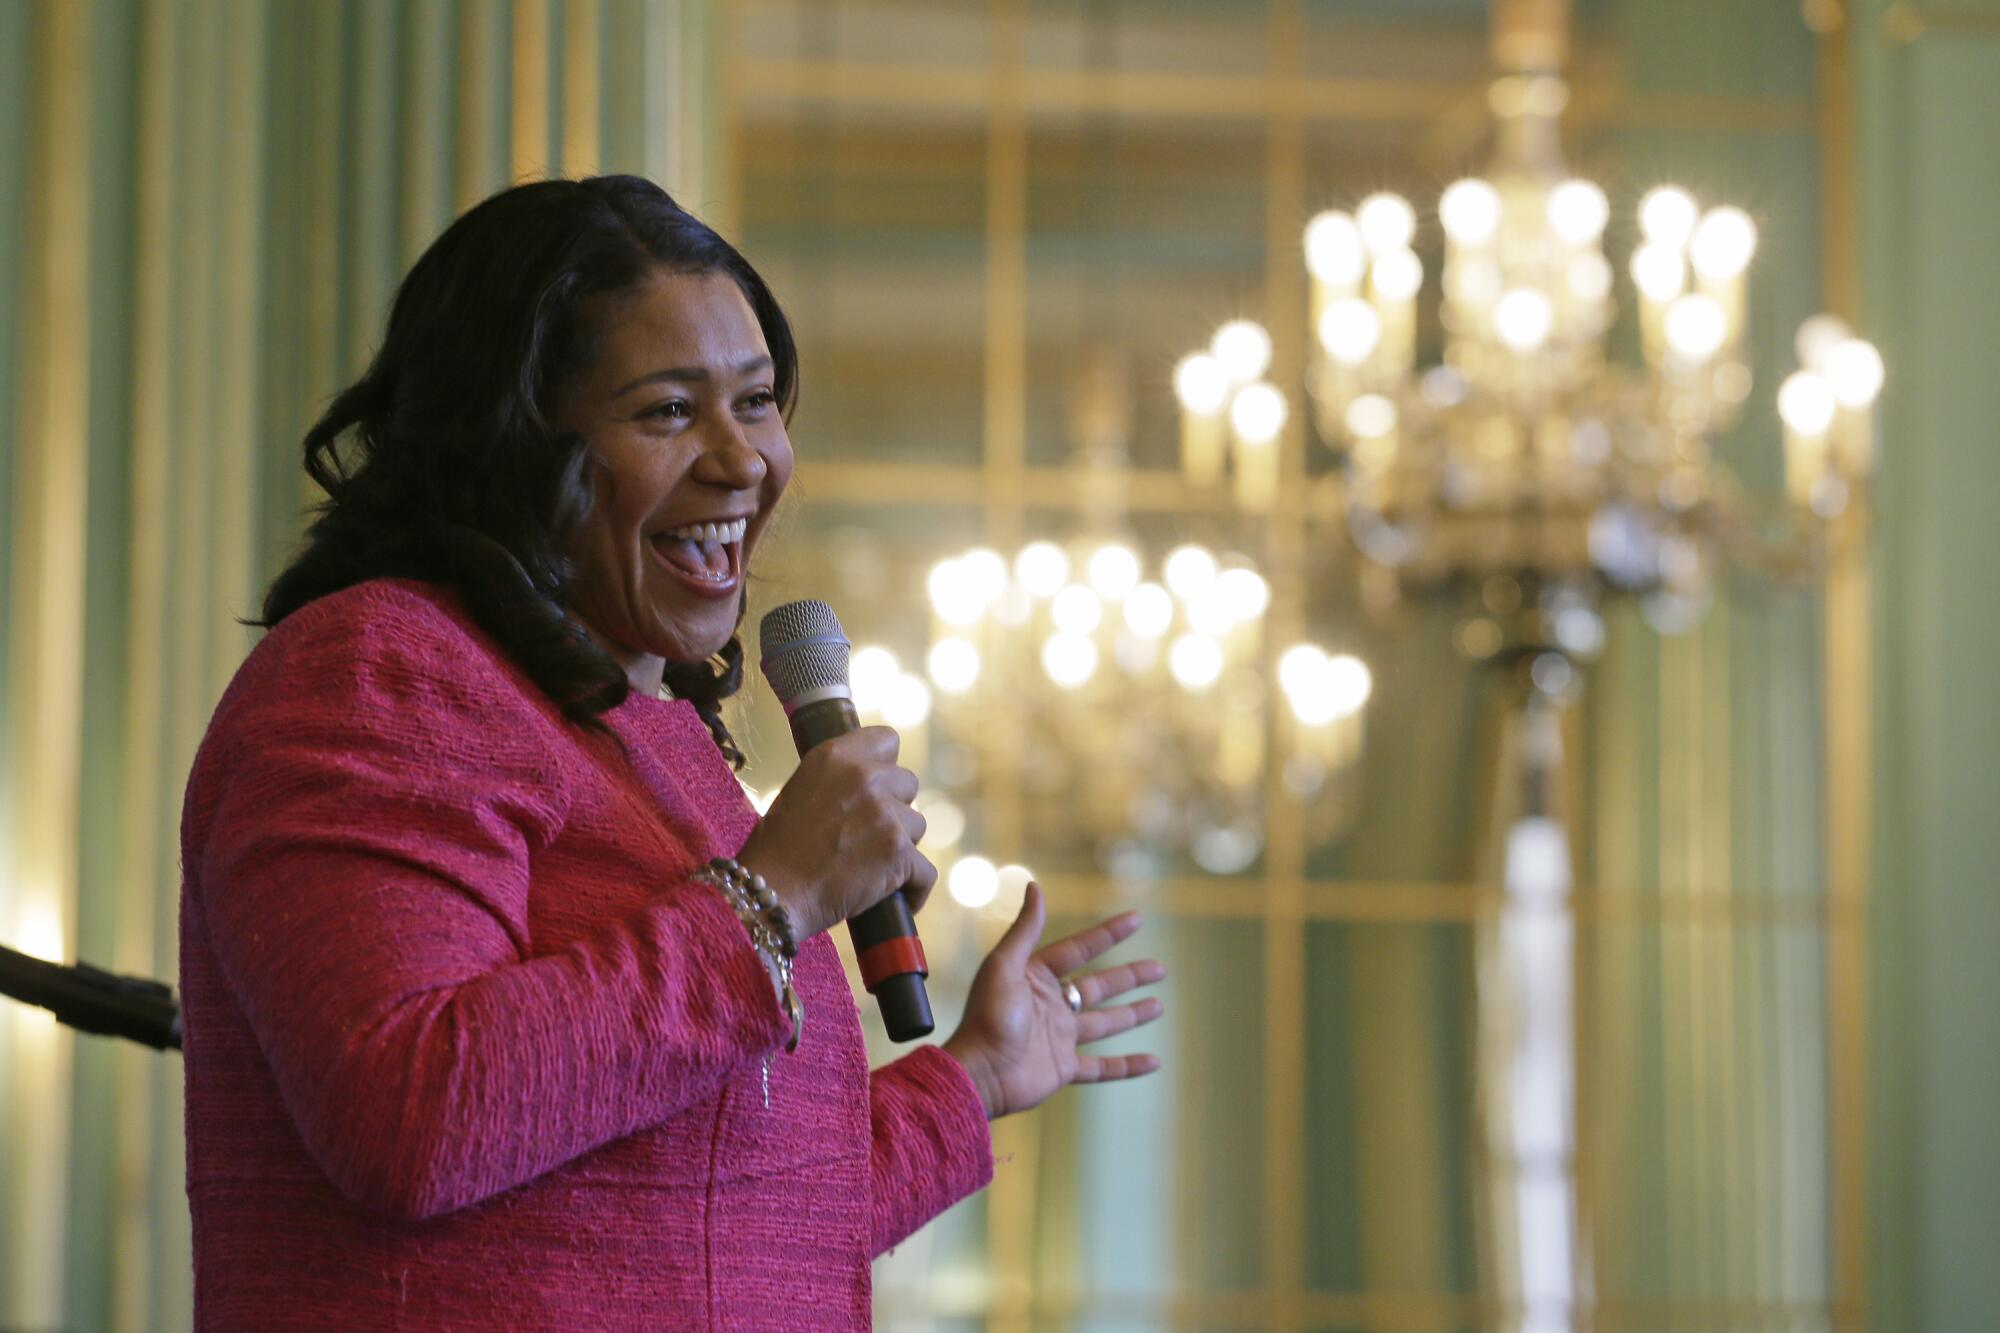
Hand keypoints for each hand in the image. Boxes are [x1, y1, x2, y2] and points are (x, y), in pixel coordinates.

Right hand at [735, 727, 935, 940]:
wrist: (773, 893)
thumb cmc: (777, 850)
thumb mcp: (800, 791)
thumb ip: (838, 780)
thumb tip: (868, 787)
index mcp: (836, 755)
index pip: (887, 739)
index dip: (885, 765)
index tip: (878, 785)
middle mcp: (865, 777)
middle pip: (908, 783)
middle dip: (894, 807)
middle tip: (869, 834)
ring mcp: (886, 814)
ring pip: (917, 826)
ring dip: (900, 846)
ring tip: (871, 868)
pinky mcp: (899, 852)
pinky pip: (925, 871)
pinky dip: (914, 889)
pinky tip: (898, 898)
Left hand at [942, 882, 1164, 1120]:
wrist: (979, 1073)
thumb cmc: (987, 1017)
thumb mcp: (1004, 966)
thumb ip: (1025, 929)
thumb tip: (1034, 885)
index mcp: (1036, 977)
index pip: (1079, 950)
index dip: (1107, 935)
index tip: (1136, 919)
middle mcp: (1050, 1005)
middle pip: (1098, 987)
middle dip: (1129, 976)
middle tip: (1160, 968)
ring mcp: (1058, 1038)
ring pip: (1104, 1023)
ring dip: (1132, 1014)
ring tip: (1158, 1005)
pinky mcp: (1062, 1068)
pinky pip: (1102, 1067)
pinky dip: (1127, 1066)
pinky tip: (1153, 1062)